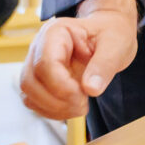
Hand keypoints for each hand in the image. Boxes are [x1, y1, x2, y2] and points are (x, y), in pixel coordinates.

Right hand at [21, 0, 139, 119]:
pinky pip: (34, 102)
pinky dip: (52, 111)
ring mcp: (36, 63)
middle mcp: (39, 46)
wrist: (109, 34)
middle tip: (84, 104)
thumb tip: (91, 89)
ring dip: (54, 109)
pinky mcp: (39, 80)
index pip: (45, 64)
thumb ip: (104, 65)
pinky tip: (72, 107)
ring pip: (29, 94)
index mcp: (55, 32)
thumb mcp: (116, 46)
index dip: (62, 86)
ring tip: (81, 105)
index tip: (84, 94)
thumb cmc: (111, 34)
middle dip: (57, 101)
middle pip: (30, 81)